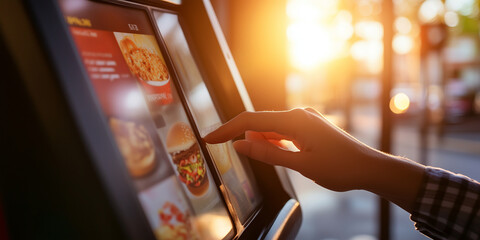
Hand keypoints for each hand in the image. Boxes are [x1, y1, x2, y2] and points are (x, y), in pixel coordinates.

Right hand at [204, 108, 380, 191]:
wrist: (370, 168)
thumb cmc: (340, 168)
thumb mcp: (300, 165)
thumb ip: (267, 153)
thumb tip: (239, 145)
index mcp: (295, 120)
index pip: (251, 121)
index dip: (227, 129)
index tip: (209, 138)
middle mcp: (299, 114)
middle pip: (260, 123)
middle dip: (245, 138)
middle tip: (232, 154)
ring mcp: (305, 119)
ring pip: (272, 128)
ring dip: (263, 142)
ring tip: (273, 161)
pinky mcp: (309, 127)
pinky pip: (284, 132)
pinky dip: (275, 142)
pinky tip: (280, 154)